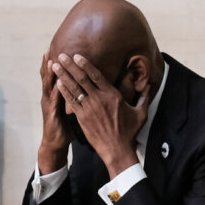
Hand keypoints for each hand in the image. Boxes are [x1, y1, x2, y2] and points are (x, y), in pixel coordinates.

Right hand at [38, 53, 68, 174]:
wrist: (55, 143)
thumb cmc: (65, 127)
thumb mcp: (71, 109)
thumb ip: (76, 98)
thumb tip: (87, 90)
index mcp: (55, 95)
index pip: (55, 76)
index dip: (57, 63)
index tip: (59, 49)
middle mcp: (50, 97)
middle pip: (49, 76)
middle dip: (50, 62)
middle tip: (50, 47)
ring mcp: (49, 105)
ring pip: (49, 85)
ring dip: (50, 72)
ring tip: (51, 59)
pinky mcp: (52, 113)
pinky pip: (54, 99)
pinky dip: (56, 89)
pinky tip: (58, 81)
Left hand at [51, 53, 146, 176]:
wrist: (117, 150)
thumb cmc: (130, 132)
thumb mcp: (141, 113)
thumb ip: (144, 98)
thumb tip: (149, 87)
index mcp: (112, 95)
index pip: (96, 76)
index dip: (85, 64)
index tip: (77, 55)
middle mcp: (99, 99)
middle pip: (82, 78)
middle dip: (70, 66)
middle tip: (61, 55)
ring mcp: (89, 109)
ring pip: (74, 88)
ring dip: (64, 76)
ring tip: (55, 66)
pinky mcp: (82, 118)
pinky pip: (71, 102)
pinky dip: (64, 92)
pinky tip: (58, 83)